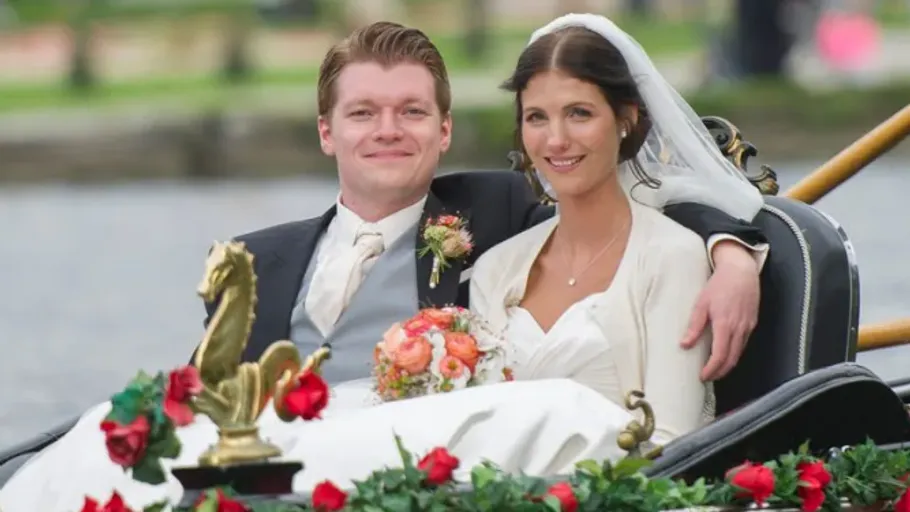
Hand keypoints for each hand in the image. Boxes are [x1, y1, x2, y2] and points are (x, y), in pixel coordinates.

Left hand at [681, 240, 760, 380]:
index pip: (720, 355)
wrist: (741, 271)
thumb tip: (684, 344)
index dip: (712, 369)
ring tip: (714, 368)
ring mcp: (748, 326)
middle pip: (732, 359)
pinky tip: (726, 353)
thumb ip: (694, 325)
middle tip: (707, 377)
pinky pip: (744, 344)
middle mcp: (739, 328)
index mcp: (725, 324)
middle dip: (720, 372)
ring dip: (728, 364)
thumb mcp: (701, 303)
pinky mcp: (752, 323)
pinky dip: (735, 353)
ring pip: (739, 353)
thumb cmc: (720, 284)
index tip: (703, 376)